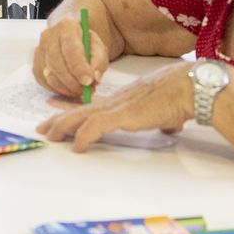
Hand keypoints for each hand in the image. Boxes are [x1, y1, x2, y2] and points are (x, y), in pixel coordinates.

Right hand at [33, 5, 111, 96]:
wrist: (75, 42)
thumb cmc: (87, 44)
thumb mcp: (99, 49)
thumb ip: (99, 61)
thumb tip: (94, 77)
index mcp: (66, 26)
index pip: (70, 48)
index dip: (79, 67)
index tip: (89, 81)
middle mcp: (49, 36)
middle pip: (57, 63)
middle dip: (73, 81)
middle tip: (86, 91)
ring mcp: (39, 50)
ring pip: (49, 75)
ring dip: (66, 88)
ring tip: (80, 91)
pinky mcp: (36, 65)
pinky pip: (44, 81)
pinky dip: (58, 90)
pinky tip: (69, 89)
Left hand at [36, 64, 191, 151]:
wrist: (189, 87)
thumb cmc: (183, 96)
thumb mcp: (168, 111)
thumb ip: (164, 119)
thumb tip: (170, 126)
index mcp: (126, 99)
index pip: (95, 103)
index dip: (75, 108)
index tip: (58, 110)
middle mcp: (118, 99)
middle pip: (82, 109)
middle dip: (60, 117)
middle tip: (43, 126)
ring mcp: (118, 106)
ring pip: (82, 115)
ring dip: (63, 126)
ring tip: (49, 136)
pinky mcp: (123, 114)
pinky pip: (95, 126)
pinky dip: (83, 136)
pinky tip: (76, 146)